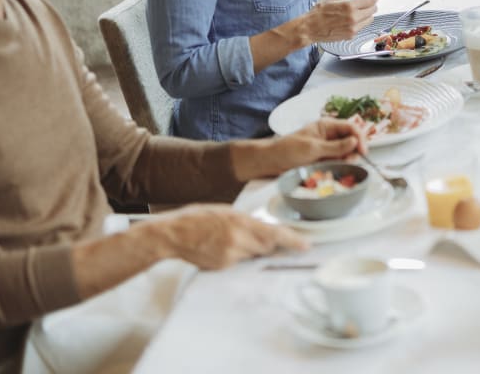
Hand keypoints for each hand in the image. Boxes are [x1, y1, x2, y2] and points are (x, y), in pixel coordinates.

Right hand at [146, 204, 306, 268]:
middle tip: (255, 237)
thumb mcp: (226, 212)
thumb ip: (247, 222)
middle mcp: (238, 239)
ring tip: (228, 239)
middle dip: (268, 244)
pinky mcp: (222, 267)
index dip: (293, 241)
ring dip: (250, 250)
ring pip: (253, 256)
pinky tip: (220, 248)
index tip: (306, 246)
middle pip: (267, 247)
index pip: (274, 234)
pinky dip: (236, 257)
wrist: (172, 234)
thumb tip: (265, 231)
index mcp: (241, 221)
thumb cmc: (197, 218)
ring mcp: (230, 255)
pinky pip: (238, 263)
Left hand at [278, 117, 367, 165]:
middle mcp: (331, 136)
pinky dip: (341, 166)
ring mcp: (329, 149)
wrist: (273, 162)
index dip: (359, 138)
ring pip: (347, 153)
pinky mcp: (326, 160)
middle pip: (352, 141)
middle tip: (350, 161)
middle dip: (354, 150)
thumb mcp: (313, 147)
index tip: (363, 150)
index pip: (350, 127)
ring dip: (348, 160)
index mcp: (327, 126)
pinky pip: (339, 163)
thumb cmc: (288, 149)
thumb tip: (354, 142)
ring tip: (340, 166)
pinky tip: (335, 170)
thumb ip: (335, 147)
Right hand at [299, 0, 380, 41]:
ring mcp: (353, 28)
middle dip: (371, 2)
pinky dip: (361, 20)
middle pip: (373, 8)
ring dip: (367, 12)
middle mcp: (354, 18)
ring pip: (370, 18)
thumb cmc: (319, 12)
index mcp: (349, 6)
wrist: (310, 29)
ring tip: (357, 9)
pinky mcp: (351, 35)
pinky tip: (352, 18)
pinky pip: (363, 26)